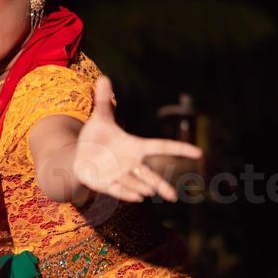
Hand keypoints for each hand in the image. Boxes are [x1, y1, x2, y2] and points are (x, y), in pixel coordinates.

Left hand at [72, 74, 202, 201]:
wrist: (79, 157)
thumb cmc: (95, 138)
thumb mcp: (99, 118)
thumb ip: (104, 101)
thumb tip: (103, 77)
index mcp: (135, 147)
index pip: (161, 147)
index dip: (179, 149)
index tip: (199, 152)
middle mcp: (132, 164)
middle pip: (151, 176)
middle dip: (163, 186)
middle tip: (174, 197)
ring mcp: (121, 176)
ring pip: (136, 184)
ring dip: (142, 188)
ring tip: (149, 193)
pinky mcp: (108, 185)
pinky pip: (119, 190)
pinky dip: (128, 193)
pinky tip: (138, 199)